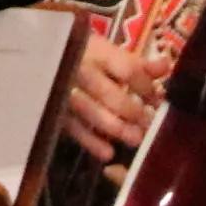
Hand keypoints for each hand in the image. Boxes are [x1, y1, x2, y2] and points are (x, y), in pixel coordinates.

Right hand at [66, 28, 162, 163]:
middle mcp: (79, 70)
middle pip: (110, 94)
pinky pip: (72, 127)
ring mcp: (63, 91)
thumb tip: (165, 66)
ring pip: (91, 112)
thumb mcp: (108, 53)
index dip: (145, 87)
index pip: (128, 70)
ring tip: (135, 140)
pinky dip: (89, 141)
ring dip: (115, 128)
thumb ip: (137, 63)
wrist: (40, 55)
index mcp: (96, 52)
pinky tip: (107, 153)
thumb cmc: (83, 55)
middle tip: (149, 124)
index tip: (157, 100)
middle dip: (133, 112)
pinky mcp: (53, 109)